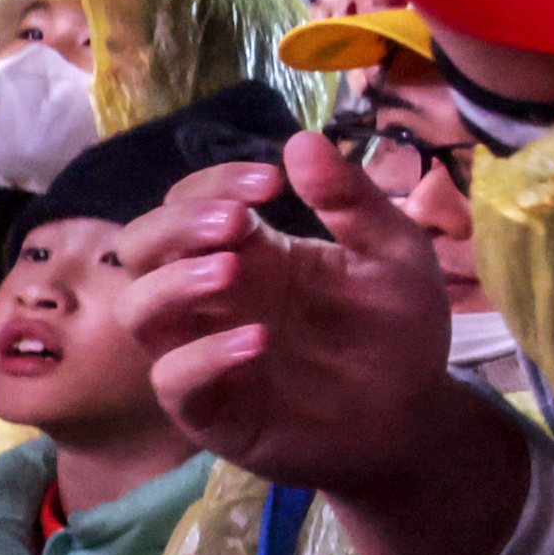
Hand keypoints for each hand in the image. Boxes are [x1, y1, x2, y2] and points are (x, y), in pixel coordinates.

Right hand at [129, 145, 536, 554]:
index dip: (215, 184)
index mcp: (251, 252)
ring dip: (174, 283)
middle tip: (236, 222)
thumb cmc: (396, 330)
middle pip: (141, 247)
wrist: (416, 414)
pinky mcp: (211, 409)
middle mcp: (213, 298)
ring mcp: (203, 351)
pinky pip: (173, 379)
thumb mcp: (394, 253)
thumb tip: (302, 140)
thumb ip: (354, 201)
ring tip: (231, 270)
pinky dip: (203, 356)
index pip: (192, 203)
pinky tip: (256, 341)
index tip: (269, 181)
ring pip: (138, 310)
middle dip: (176, 225)